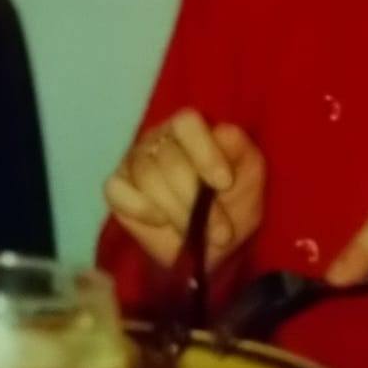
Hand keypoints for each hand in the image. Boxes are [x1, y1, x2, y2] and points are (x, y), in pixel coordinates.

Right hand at [103, 109, 265, 272]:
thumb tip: (224, 133)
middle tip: (219, 232)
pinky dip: (139, 208)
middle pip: (169, 158)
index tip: (225, 184)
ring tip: (194, 232)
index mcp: (191, 128)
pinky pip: (117, 190)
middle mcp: (160, 139)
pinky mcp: (117, 186)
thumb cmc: (233, 202)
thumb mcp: (250, 177)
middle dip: (195, 198)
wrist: (211, 244)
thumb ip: (241, 151)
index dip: (205, 153)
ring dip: (175, 211)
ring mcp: (135, 161)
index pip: (187, 123)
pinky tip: (159, 221)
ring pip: (146, 176)